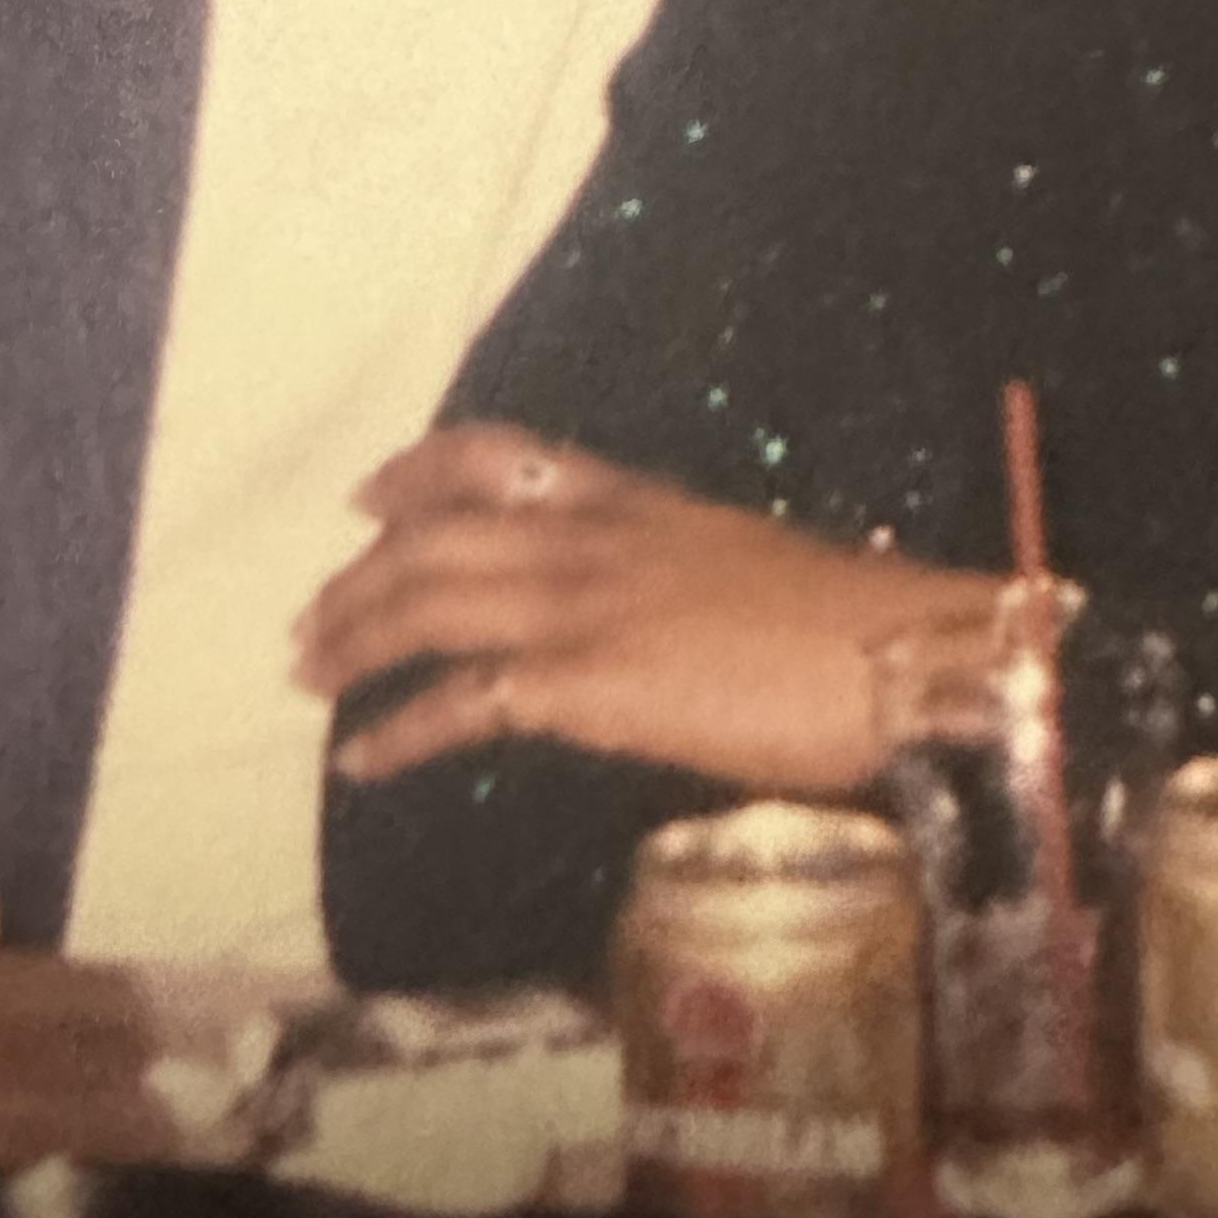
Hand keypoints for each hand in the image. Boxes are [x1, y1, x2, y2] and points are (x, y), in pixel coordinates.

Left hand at [297, 425, 998, 789]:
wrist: (907, 659)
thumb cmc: (858, 630)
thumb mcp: (749, 570)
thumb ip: (681, 578)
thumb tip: (661, 618)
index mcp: (638, 503)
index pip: (500, 457)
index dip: (419, 470)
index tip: (371, 494)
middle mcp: (594, 540)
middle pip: (435, 535)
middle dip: (360, 576)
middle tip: (312, 620)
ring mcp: (584, 608)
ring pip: (428, 602)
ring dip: (354, 639)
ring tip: (310, 675)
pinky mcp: (585, 685)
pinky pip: (459, 704)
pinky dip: (396, 733)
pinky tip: (360, 760)